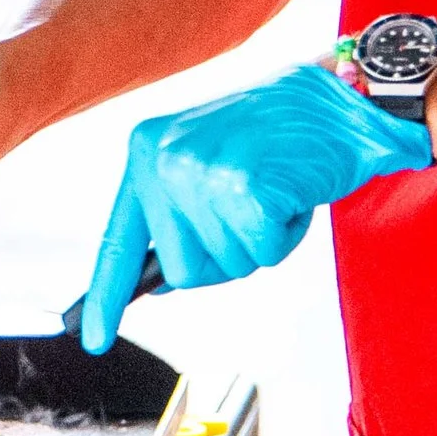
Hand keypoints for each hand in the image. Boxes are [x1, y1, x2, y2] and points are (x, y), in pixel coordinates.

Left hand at [78, 62, 430, 349]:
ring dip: (263, 241)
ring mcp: (201, 172)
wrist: (344, 97)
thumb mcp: (211, 162)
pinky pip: (265, 255)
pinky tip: (293, 193)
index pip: (120, 238)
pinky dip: (289, 236)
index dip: (106, 294)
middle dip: (227, 256)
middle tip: (255, 208)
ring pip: (229, 265)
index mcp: (148, 148)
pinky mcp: (244, 188)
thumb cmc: (282, 133)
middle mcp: (164, 158)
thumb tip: (158, 281)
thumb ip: (178, 215)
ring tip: (276, 190)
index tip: (93, 337)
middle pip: (183, 271)